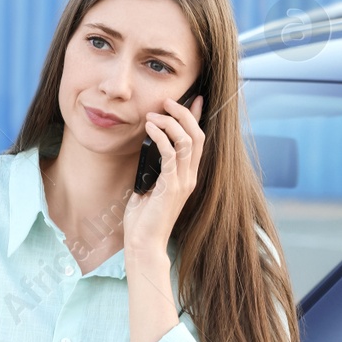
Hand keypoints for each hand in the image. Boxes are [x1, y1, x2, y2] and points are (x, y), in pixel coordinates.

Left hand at [125, 93, 203, 255]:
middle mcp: (190, 177)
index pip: (198, 141)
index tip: (194, 99)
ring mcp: (183, 181)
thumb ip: (153, 169)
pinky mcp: (171, 186)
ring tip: (154, 113)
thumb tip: (148, 149)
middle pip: (198, 135)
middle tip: (167, 101)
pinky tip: (150, 128)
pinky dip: (161, 136)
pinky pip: (171, 154)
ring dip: (172, 122)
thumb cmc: (143, 218)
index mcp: (187, 176)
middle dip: (184, 114)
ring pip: (188, 141)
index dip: (197, 118)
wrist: (143, 243)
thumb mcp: (148, 187)